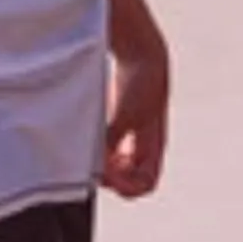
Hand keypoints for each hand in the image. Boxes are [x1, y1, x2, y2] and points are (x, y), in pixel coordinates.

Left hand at [100, 26, 170, 198]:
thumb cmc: (138, 84)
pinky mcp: (121, 125)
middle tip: (95, 170)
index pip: (146, 183)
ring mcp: (133, 136)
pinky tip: (88, 145)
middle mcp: (145, 146)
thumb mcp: (123, 114)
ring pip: (121, 168)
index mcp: (154, 146)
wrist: (141, 54)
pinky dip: (101, 154)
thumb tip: (96, 166)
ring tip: (90, 159)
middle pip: (133, 180)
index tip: (107, 176)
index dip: (128, 187)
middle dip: (114, 180)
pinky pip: (112, 151)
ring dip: (107, 169)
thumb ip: (110, 142)